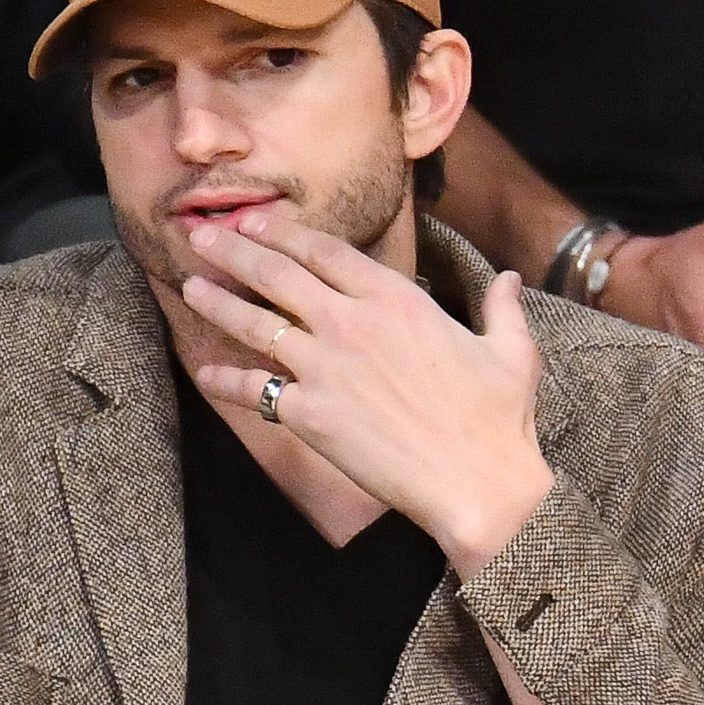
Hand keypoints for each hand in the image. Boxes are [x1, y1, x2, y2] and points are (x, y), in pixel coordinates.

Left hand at [181, 216, 555, 572]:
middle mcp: (353, 323)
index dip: (286, 232)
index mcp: (397, 300)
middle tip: (203, 236)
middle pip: (278, 274)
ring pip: (256, 323)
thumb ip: (502, 309)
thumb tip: (509, 280)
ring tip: (190, 284)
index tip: (258, 221)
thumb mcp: (512, 353)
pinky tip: (206, 372)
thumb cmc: (498, 421)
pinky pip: (255, 390)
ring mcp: (326, 367)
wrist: (476, 483)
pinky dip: (226, 380)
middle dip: (235, 250)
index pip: (326, 251)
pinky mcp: (311, 414)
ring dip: (217, 300)